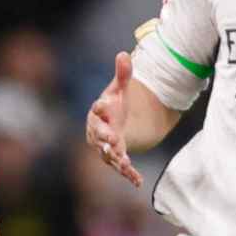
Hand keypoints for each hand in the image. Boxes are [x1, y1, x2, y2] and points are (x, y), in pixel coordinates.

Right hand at [86, 52, 142, 187]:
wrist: (112, 124)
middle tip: (112, 140)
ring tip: (125, 163)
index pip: (97, 110)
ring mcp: (106, 146)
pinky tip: (138, 181)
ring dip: (117, 159)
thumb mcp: (119, 89)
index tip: (103, 104)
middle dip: (104, 138)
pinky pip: (121, 167)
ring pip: (109, 154)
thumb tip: (124, 54)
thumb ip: (122, 74)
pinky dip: (129, 174)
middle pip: (99, 135)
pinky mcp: (116, 158)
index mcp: (98, 113)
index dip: (100, 107)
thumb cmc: (113, 106)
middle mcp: (99, 131)